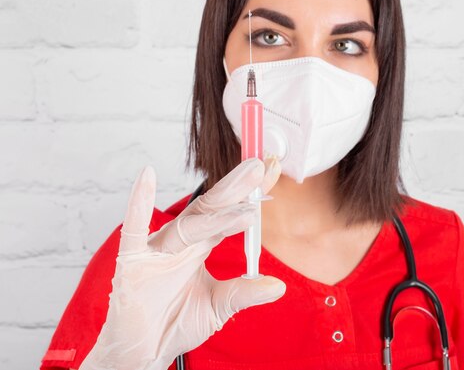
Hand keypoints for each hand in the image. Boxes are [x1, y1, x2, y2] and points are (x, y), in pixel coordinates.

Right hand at [79, 157, 284, 369]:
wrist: (143, 350)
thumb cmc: (175, 322)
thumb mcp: (219, 306)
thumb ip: (245, 292)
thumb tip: (278, 286)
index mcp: (200, 245)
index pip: (228, 213)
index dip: (249, 194)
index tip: (272, 170)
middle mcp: (180, 241)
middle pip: (211, 209)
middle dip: (237, 189)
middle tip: (260, 166)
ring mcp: (156, 249)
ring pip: (188, 224)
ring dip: (216, 212)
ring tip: (245, 202)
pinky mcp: (132, 261)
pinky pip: (134, 230)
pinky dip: (138, 204)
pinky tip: (147, 177)